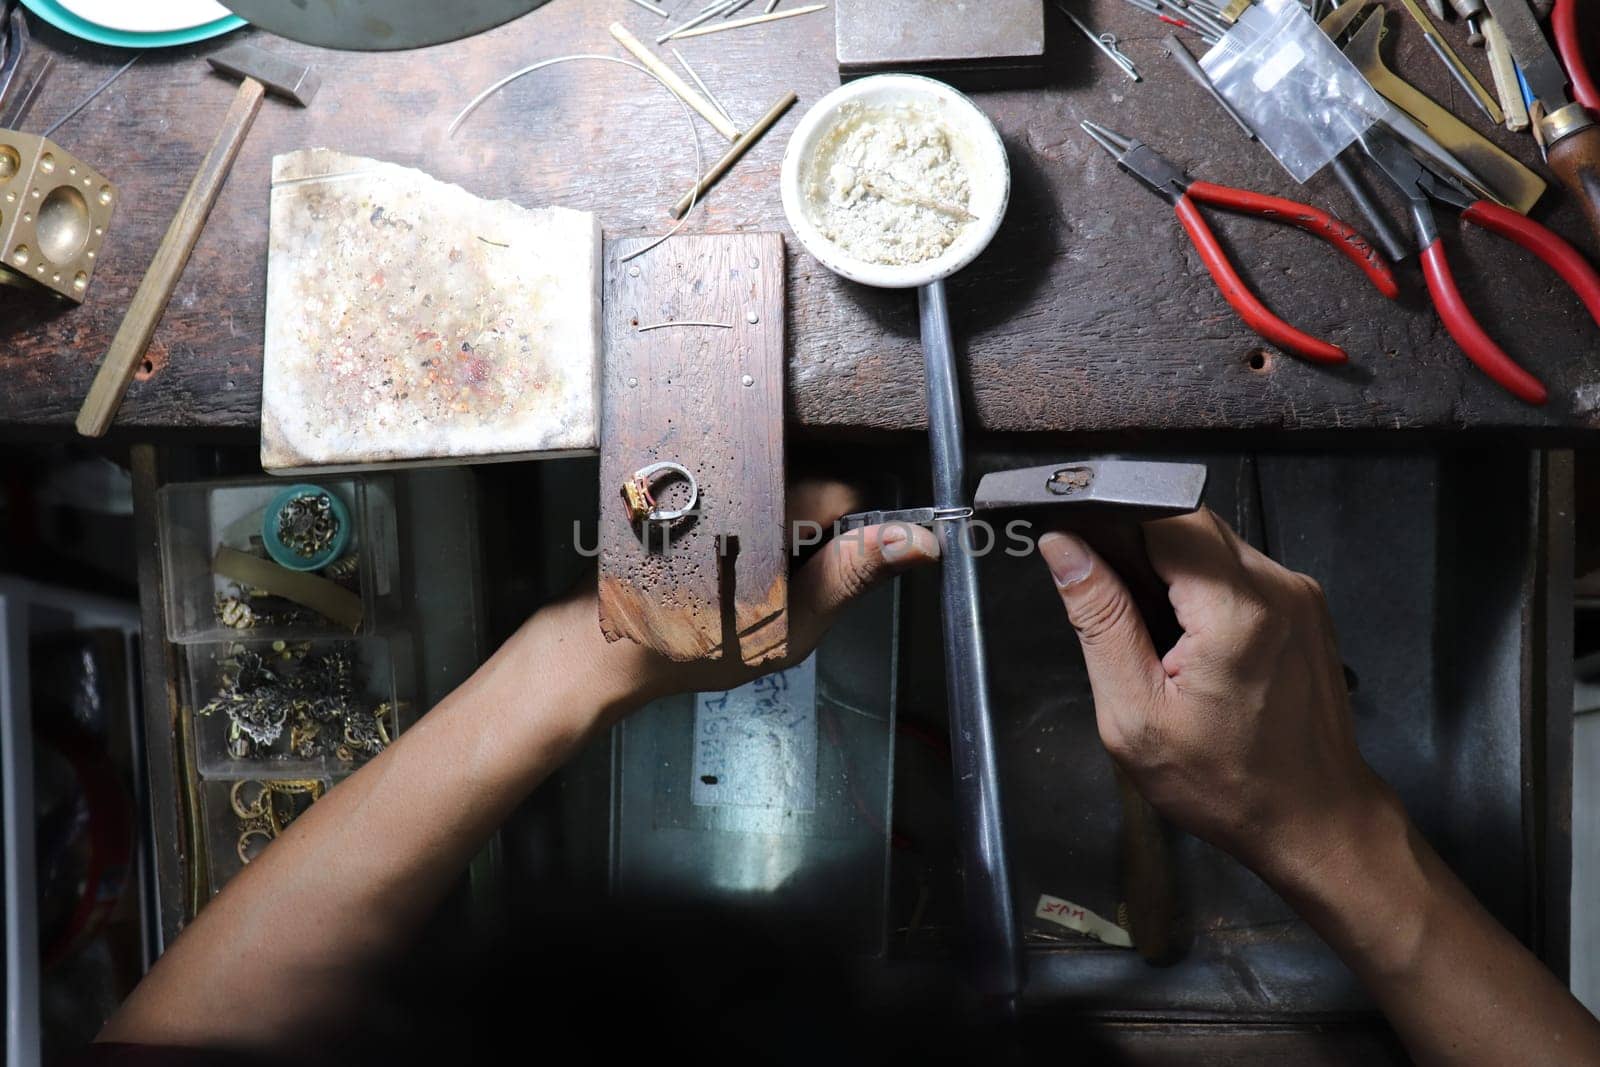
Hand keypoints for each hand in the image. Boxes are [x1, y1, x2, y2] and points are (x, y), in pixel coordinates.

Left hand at [532, 479, 939, 725]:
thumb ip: (855, 574)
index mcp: (774, 501)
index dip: (847, 540)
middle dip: (807, 535)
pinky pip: (737, 494)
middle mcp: (740, 473)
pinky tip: (714, 565)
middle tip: (775, 588)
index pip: (848, 496)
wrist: (609, 645)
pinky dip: (738, 527)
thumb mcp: (792, 624)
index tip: (818, 579)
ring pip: (774, 492)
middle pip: (811, 489)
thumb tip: (918, 541)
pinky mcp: (683, 483)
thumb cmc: (695, 643)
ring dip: (772, 532)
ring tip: (740, 579)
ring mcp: (708, 475)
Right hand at [1037, 509, 1389, 882]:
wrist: (1315, 821)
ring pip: (1212, 543)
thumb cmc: (1226, 785)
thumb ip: (1098, 622)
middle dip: (1139, 549)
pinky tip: (1193, 642)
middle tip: (1114, 607)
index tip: (1082, 550)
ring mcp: (1298, 592)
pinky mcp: (1305, 604)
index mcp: (1235, 610)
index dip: (1113, 520)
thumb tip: (1064, 550)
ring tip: (1158, 636)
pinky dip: (1204, 589)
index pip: (1163, 512)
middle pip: (1189, 522)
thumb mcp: (1134, 716)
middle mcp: (1277, 586)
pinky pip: (1238, 569)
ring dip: (1173, 572)